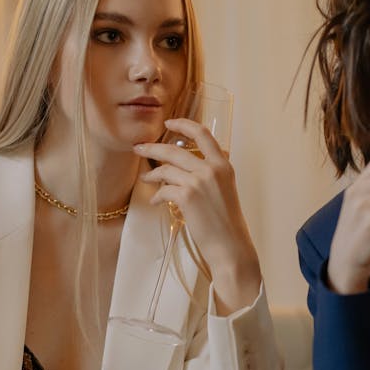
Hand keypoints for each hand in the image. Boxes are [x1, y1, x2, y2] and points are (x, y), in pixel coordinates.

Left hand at [133, 118, 260, 312]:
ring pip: (166, 169)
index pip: (203, 134)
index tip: (169, 124)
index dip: (183, 125)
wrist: (230, 246)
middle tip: (139, 148)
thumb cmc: (226, 223)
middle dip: (152, 148)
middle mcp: (212, 169)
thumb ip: (213, 174)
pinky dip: (158, 195)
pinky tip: (156, 201)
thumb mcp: (226, 190)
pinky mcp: (187, 196)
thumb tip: (194, 165)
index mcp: (223, 165)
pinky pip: (164, 190)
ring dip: (152, 174)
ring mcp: (199, 181)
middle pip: (175, 150)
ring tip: (145, 179)